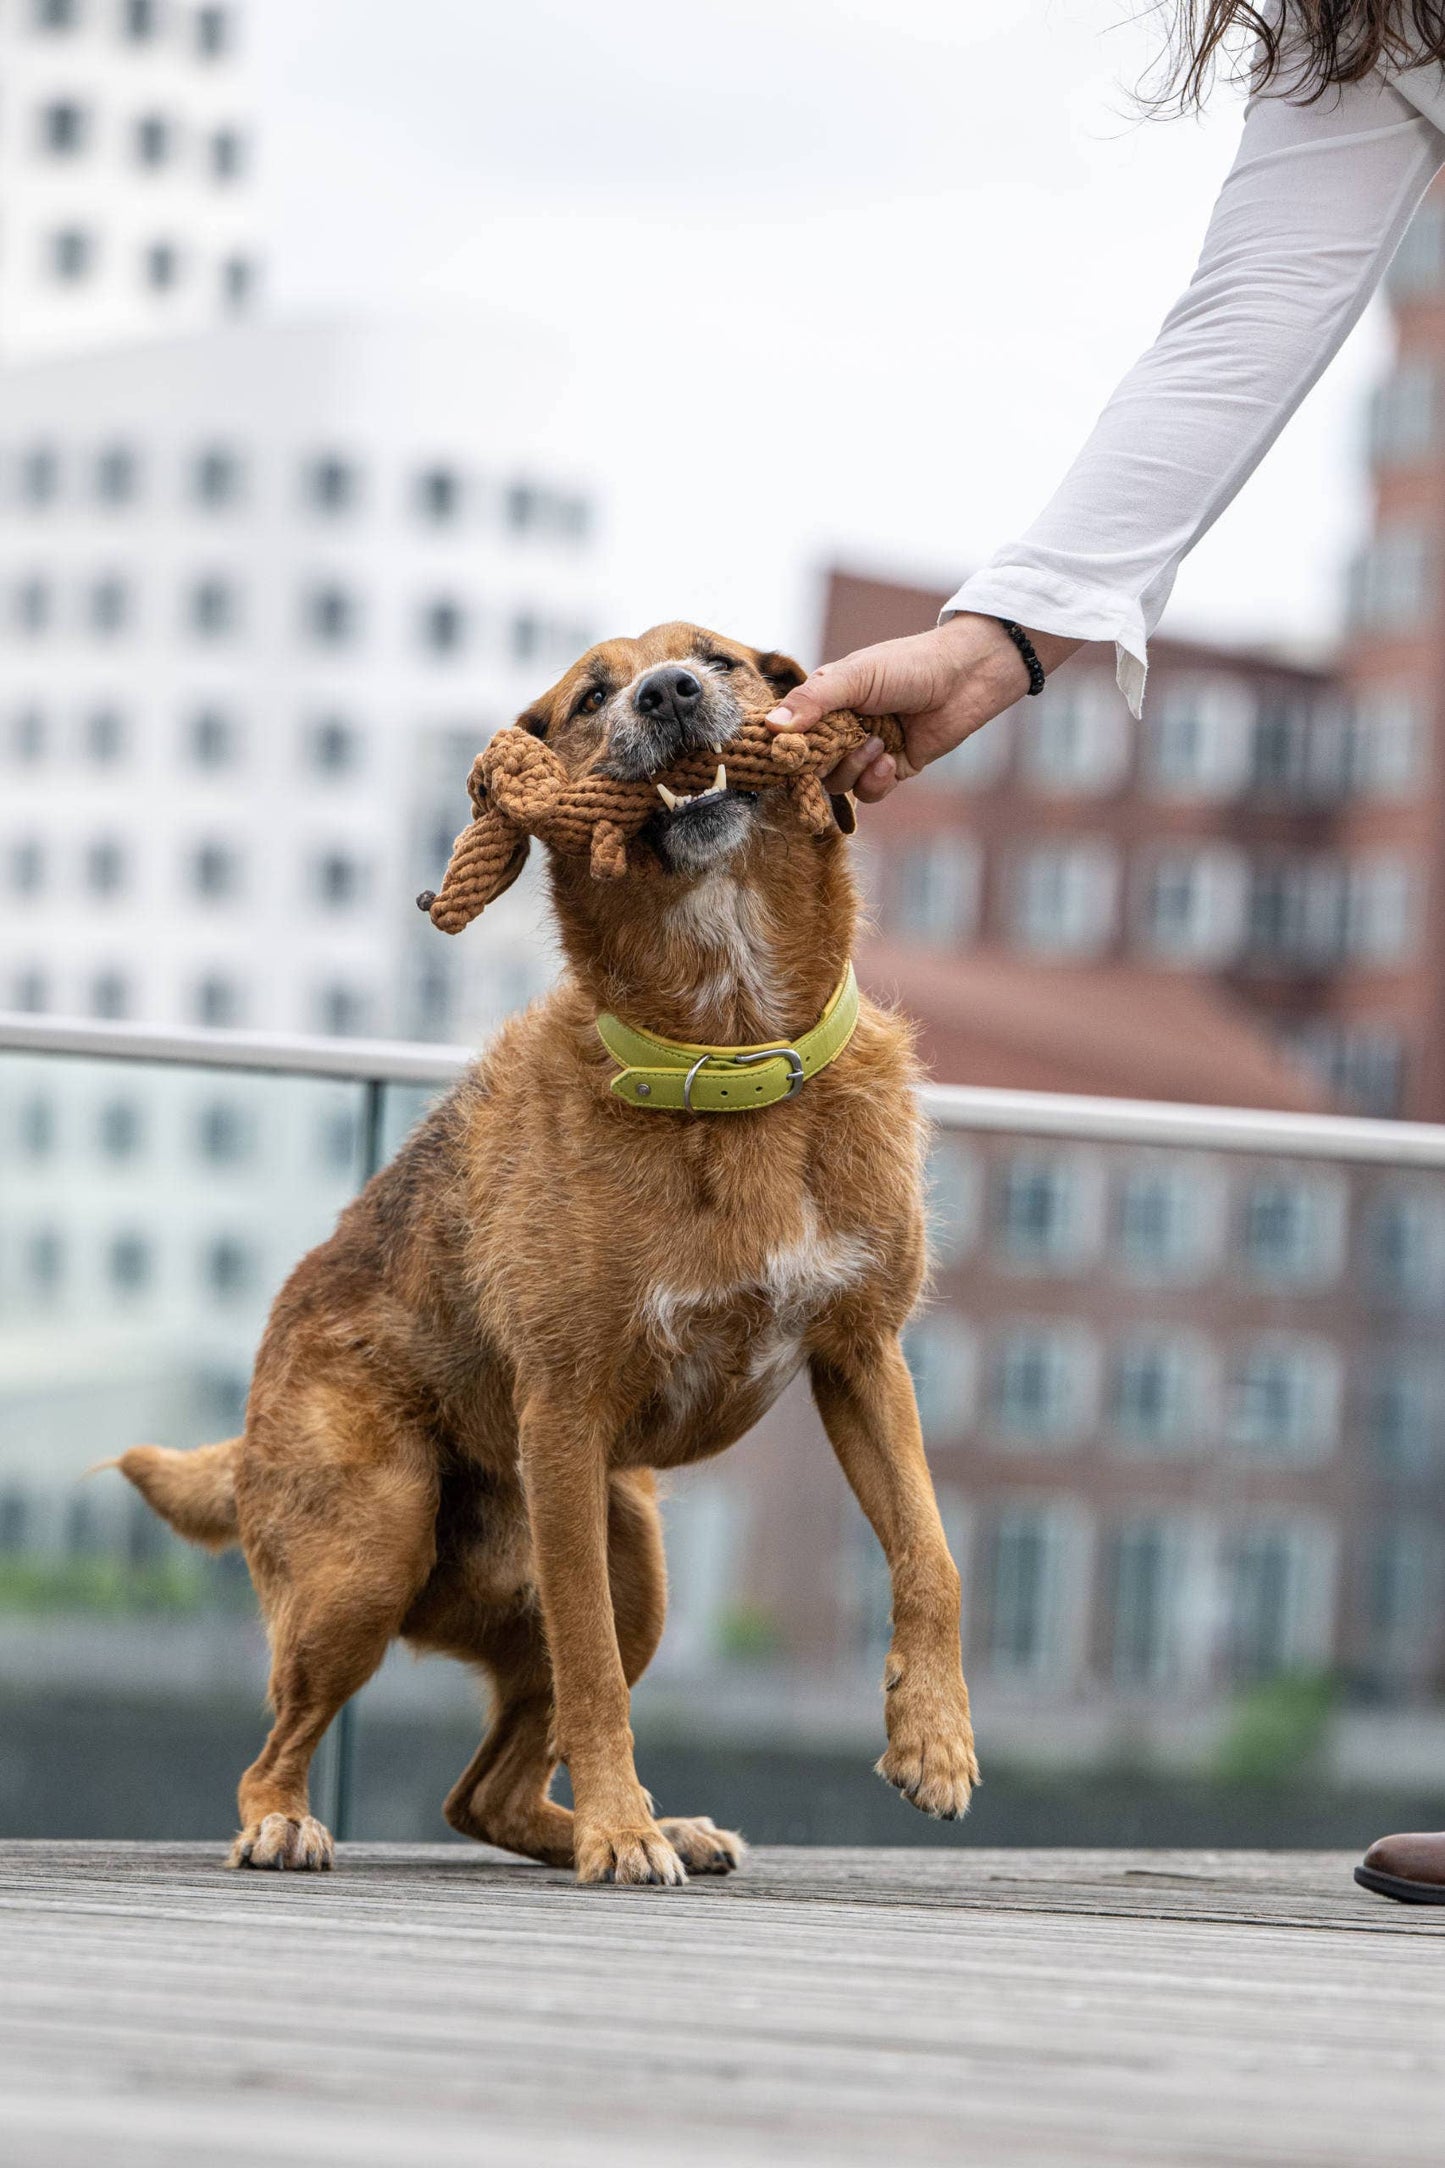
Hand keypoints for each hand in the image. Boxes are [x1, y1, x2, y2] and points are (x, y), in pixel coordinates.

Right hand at [765, 614, 1082, 800]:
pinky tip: (890, 762)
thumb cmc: (909, 666)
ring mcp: (866, 750)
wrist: (966, 678)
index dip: (787, 749)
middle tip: (842, 746)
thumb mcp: (855, 677)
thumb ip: (813, 701)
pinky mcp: (892, 769)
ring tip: (879, 745)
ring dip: (855, 769)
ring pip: (839, 783)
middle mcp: (841, 728)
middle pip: (811, 766)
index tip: (786, 756)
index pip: (791, 734)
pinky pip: (869, 793)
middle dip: (826, 762)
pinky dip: (876, 782)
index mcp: (825, 702)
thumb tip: (770, 726)